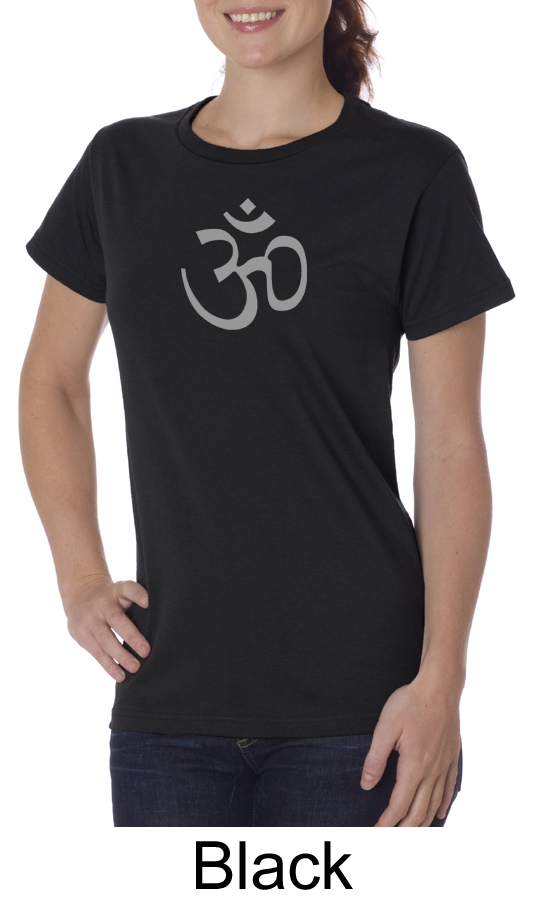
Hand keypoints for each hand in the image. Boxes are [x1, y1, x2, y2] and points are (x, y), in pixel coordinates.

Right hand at [63, 577, 149, 681]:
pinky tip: (121, 675)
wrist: (79, 593)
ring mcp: (90, 619)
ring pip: (106, 639)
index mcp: (117, 590)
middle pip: (116, 619)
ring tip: (135, 668)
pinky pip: (97, 652)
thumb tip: (163, 623)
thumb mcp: (122, 592)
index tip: (148, 602)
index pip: (128, 589)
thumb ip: (138, 602)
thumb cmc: (112, 598)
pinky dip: (109, 665)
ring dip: (121, 656)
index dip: (138, 595)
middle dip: (131, 637)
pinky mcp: (81, 635)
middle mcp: (102, 604)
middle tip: (146, 651)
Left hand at [360, 669, 461, 825]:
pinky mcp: (452, 756)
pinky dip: (443, 804)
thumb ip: (375, 758)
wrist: (440, 686)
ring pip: (435, 804)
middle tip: (392, 838)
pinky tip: (440, 812)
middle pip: (419, 812)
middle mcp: (432, 771)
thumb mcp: (385, 727)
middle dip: (405, 830)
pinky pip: (450, 788)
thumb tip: (367, 785)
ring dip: (423, 822)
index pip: (399, 805)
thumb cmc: (410, 703)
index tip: (377, 832)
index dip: (387, 823)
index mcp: (414, 766)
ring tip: (411, 832)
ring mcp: (445, 764)